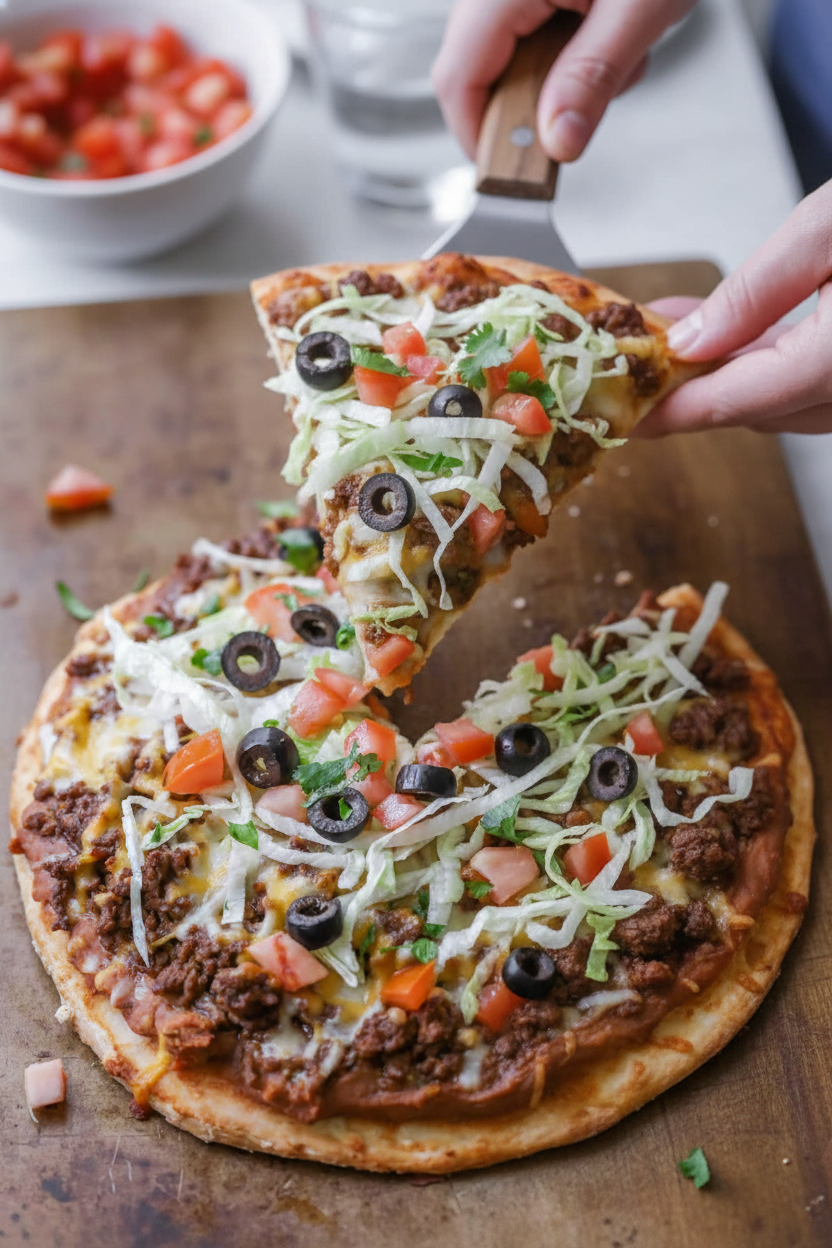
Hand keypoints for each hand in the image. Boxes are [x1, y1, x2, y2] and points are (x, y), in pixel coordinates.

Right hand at [432, 0, 695, 162]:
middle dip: (532, 105)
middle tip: (588, 102)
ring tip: (616, 49)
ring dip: (557, 78)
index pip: (458, 80)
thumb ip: (594, 78)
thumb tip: (558, 143)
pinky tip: (608, 29)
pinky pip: (530, 32)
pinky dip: (568, 49)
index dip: (480, 139)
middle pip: (476, 73)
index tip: (513, 175)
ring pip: (505, 57)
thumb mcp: (642, 6)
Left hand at [635, 179, 831, 436]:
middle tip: (641, 365)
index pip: (740, 402)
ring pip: (794, 407)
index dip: (675, 411)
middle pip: (764, 411)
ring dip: (735, 383)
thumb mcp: (831, 226)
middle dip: (698, 392)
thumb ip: (756, 293)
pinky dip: (777, 373)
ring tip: (682, 343)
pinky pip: (823, 390)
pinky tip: (742, 341)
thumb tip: (689, 345)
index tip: (627, 417)